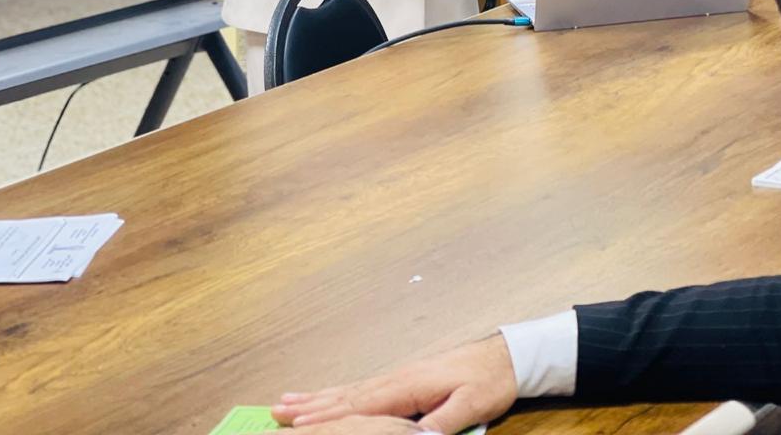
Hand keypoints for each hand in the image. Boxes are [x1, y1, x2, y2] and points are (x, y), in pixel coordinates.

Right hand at [273, 334, 517, 433]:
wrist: (504, 357)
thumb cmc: (487, 381)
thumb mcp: (470, 405)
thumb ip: (441, 422)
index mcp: (407, 386)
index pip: (361, 405)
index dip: (329, 416)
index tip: (298, 423)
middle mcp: (396, 378)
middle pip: (346, 396)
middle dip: (311, 406)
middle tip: (276, 411)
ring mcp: (398, 377)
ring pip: (349, 391)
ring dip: (318, 398)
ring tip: (288, 400)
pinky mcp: (403, 381)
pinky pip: (362, 389)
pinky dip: (339, 393)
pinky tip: (329, 396)